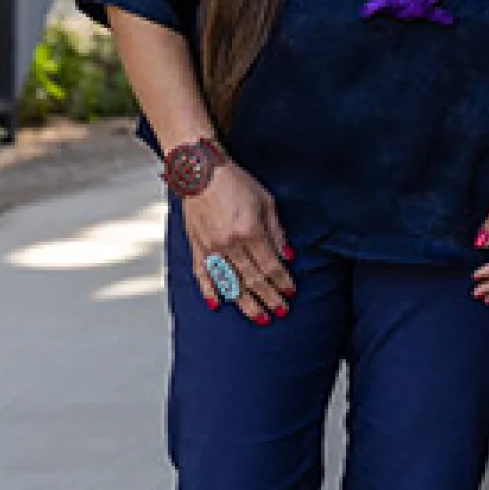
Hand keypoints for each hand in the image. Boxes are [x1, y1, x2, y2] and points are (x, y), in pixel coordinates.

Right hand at [182, 163, 295, 325]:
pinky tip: (217, 305)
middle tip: (281, 311)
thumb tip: (288, 255)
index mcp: (250, 231)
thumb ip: (277, 231)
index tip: (291, 292)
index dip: (282, 281)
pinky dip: (209, 291)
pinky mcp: (197, 247)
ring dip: (246, 303)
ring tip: (259, 317)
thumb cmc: (235, 182)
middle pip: (253, 279)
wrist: (201, 171)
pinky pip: (203, 275)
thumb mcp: (266, 201)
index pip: (270, 265)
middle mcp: (230, 244)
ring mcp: (211, 248)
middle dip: (269, 298)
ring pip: (231, 283)